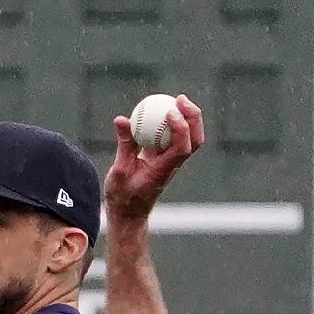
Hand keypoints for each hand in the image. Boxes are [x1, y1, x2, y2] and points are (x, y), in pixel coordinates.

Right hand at [104, 93, 204, 230]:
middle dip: (193, 118)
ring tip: (177, 100)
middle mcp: (172, 166)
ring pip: (190, 139)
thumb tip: (122, 119)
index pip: (181, 148)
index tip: (169, 111)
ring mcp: (171, 163)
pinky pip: (175, 139)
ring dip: (189, 118)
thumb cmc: (122, 197)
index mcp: (162, 171)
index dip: (180, 128)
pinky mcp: (166, 159)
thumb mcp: (118, 171)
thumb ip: (124, 145)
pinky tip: (163, 110)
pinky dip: (173, 124)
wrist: (129, 214)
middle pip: (194, 140)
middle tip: (180, 99)